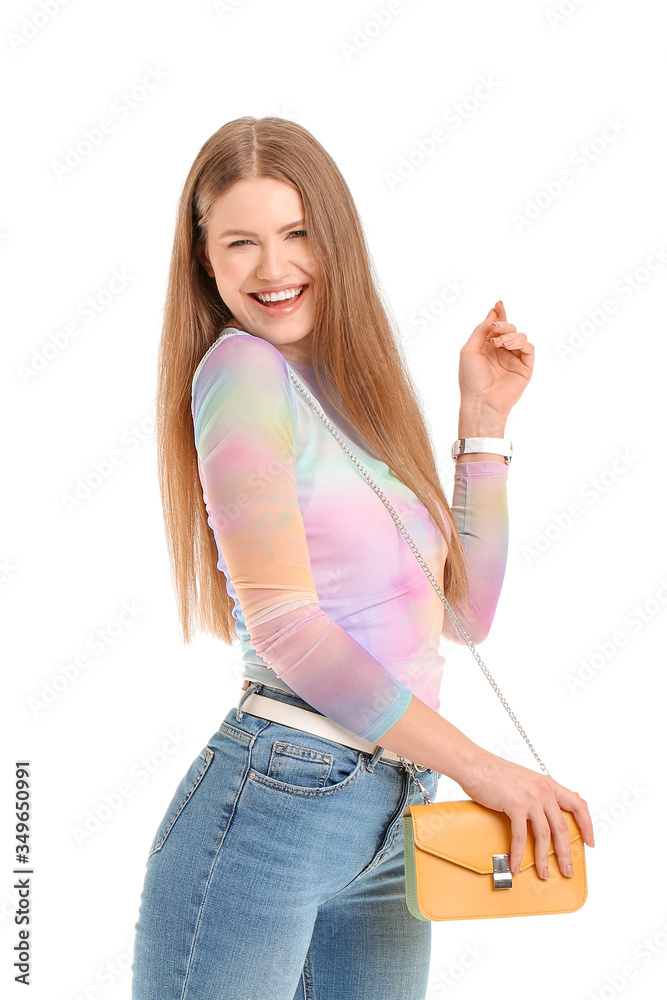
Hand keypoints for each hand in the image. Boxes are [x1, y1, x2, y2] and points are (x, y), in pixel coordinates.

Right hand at [458, 749, 594, 878]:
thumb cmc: (494, 772)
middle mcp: (544, 790)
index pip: (578, 805)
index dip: (587, 825)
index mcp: (548, 784)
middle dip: (566, 853)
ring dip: (544, 858)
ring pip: (545, 835)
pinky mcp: (516, 805)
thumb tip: (541, 818)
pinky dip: (518, 853)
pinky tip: (515, 864)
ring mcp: (531, 798)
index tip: (589, 842)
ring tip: (544, 873)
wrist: (474, 764)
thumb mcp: (524, 780)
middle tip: (567, 870)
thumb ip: (537, 795)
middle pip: (562, 827)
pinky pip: (521, 836)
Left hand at [459, 300, 534, 418]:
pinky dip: (520, 342)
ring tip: (497, 343)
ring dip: (509, 334)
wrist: (480, 400)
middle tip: (494, 327)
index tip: (498, 303)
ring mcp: (514, 359)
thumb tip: (493, 312)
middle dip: (503, 323)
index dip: (499, 315)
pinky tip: (507, 345)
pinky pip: (529, 348)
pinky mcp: (525, 368)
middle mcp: (502, 353)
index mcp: (487, 348)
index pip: (497, 327)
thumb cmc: (471, 379)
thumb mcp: (469, 349)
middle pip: (509, 328)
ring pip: (520, 336)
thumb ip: (481, 330)